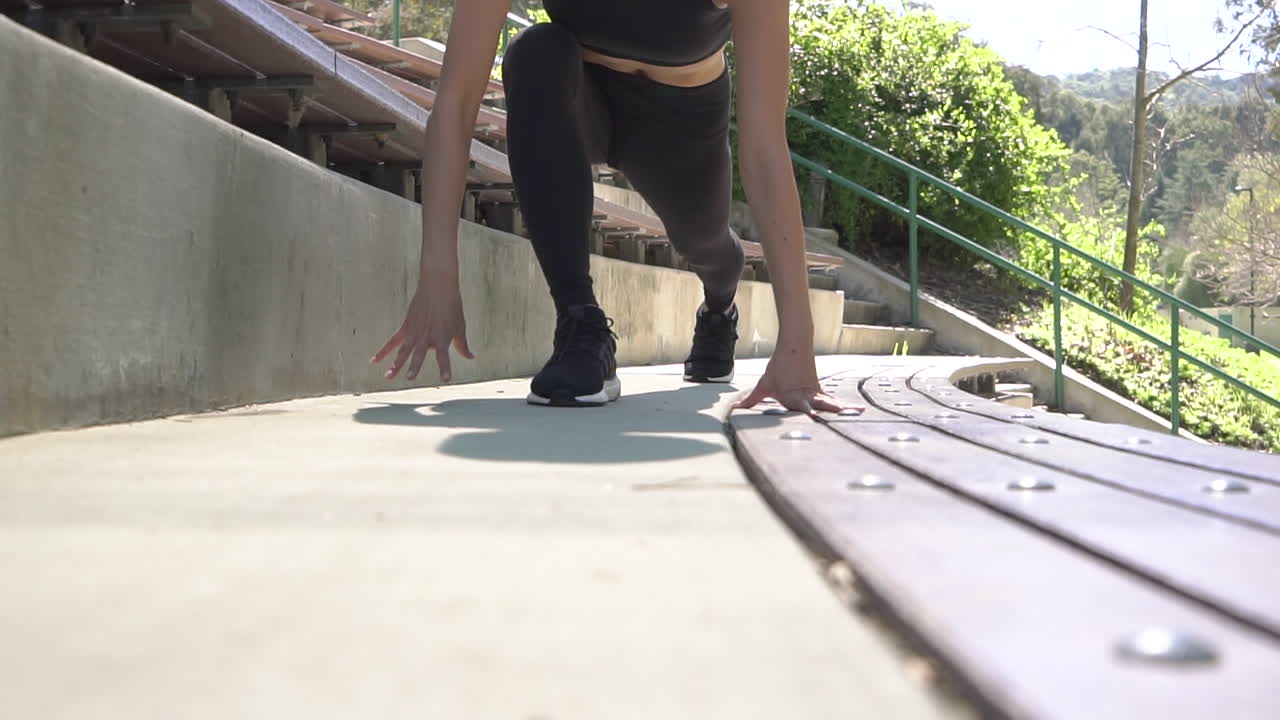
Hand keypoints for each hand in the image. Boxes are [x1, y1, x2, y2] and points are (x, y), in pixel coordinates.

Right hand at [371, 274, 473, 381]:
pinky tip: (374, 361)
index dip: (445, 368)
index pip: (444, 357)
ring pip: (403, 351)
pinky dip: (383, 351)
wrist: (438, 287)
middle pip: (419, 355)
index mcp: (442, 338)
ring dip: (396, 364)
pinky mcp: (405, 328)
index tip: (446, 379)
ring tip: (389, 376)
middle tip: (409, 378)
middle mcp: (427, 337)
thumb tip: (471, 357)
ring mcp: (414, 333)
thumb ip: (463, 345)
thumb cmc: (452, 307)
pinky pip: (392, 342)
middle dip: (414, 367)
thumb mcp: (460, 327)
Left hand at [733, 347, 857, 414]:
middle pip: (822, 404)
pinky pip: (832, 400)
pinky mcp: (820, 390)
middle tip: (843, 418)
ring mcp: (816, 391)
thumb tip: (736, 408)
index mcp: (794, 395)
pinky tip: (855, 412)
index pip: (802, 407)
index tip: (816, 419)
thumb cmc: (779, 366)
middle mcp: (807, 394)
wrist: (794, 345)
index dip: (809, 414)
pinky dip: (842, 406)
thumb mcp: (763, 384)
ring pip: (831, 402)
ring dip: (843, 409)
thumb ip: (751, 400)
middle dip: (832, 412)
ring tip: (859, 414)